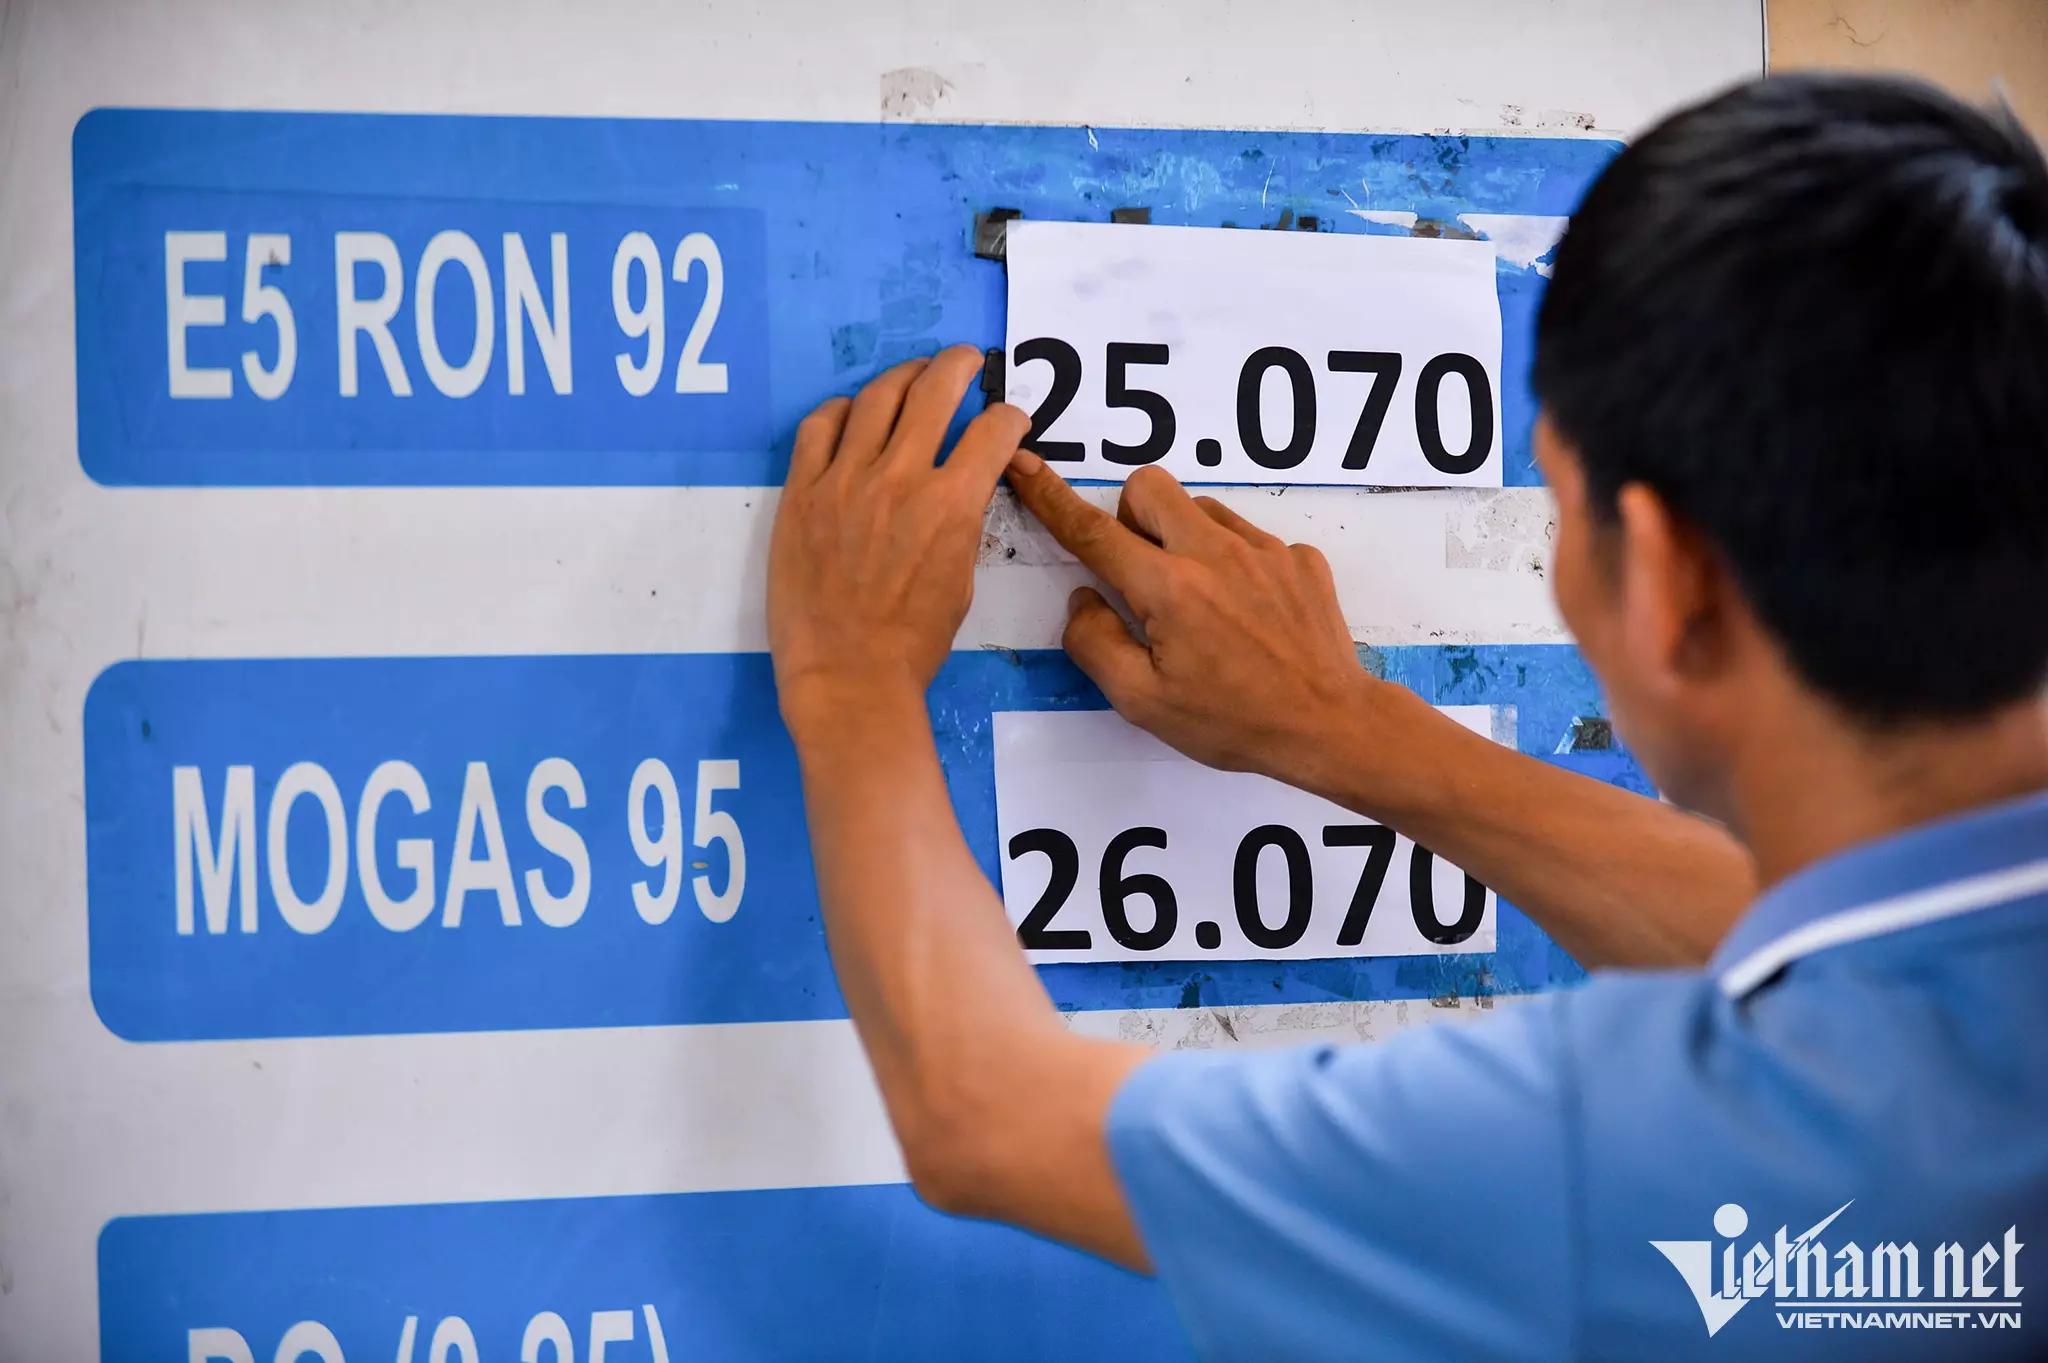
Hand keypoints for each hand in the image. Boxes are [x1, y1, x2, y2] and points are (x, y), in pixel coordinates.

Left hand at [769, 346, 1029, 738]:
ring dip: (902, 377)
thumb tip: (961, 488)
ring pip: (876, 397)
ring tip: (912, 376)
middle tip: (963, 360)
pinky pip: (818, 427)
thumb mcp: (961, 579)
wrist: (847, 676)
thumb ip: (962, 523)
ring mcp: (845, 480)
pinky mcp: (801, 492)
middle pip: (934, 390)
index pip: (993, 431)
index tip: (1009, 418)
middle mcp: (900, 477)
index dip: (1009, 417)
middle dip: (957, 365)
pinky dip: (840, 410)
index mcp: (951, 504)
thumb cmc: (914, 642)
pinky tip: (850, 413)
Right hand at [1005, 453, 1383, 781]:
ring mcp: (1264, 550)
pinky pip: (1249, 538)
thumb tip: (1084, 599)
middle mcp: (1215, 553)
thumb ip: (1096, 643)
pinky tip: (1248, 616)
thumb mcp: (1143, 702)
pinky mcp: (1300, 559)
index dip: (1052, 498)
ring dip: (1184, 540)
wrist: (1330, 725)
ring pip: (1201, 509)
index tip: (1024, 466)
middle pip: (1150, 486)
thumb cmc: (1233, 721)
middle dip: (1131, 515)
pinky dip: (1234, 563)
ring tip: (1201, 604)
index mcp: (1169, 588)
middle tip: (1142, 575)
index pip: (1094, 531)